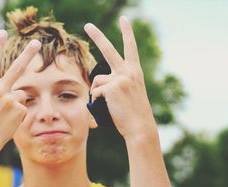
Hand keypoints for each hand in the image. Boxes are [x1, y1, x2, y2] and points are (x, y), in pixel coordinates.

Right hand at [0, 30, 40, 154]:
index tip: (2, 32)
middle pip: (16, 68)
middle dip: (27, 54)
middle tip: (36, 43)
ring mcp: (10, 99)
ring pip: (21, 93)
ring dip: (16, 102)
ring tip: (4, 115)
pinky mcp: (19, 109)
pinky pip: (23, 107)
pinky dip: (19, 113)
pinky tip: (9, 121)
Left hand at [84, 17, 155, 140]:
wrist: (139, 126)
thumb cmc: (133, 114)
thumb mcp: (129, 93)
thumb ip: (116, 84)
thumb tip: (96, 87)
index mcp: (134, 71)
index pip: (130, 48)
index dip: (127, 32)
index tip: (124, 19)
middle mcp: (128, 71)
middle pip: (108, 49)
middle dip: (97, 35)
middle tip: (88, 25)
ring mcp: (120, 78)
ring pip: (97, 81)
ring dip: (97, 93)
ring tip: (108, 104)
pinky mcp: (111, 87)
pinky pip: (95, 93)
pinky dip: (96, 102)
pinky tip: (106, 107)